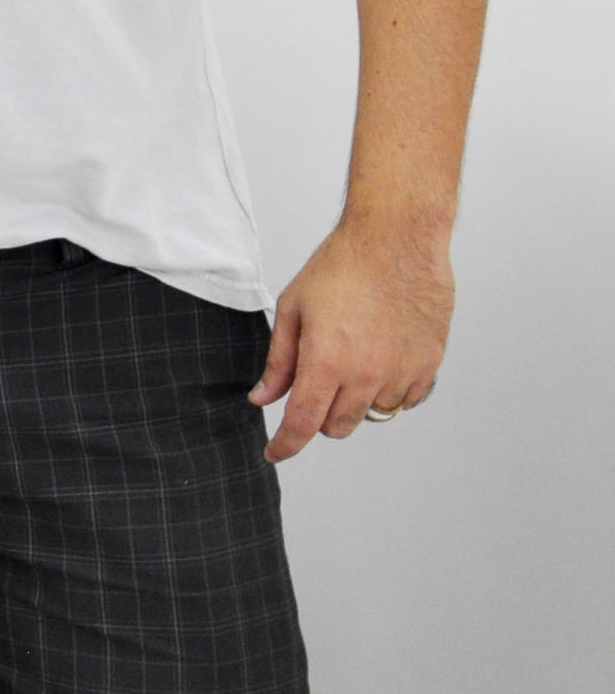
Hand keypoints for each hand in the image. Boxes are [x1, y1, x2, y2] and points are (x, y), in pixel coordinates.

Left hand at [253, 212, 454, 461]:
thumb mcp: (294, 309)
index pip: (303, 423)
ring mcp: (402, 372)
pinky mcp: (430, 365)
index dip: (286, 445)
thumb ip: (279, 361)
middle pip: (337, 426)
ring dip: (356, 402)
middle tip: (315, 384)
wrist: (396, 240)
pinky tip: (380, 361)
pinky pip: (406, 401)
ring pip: (373, 415)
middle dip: (319, 416)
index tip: (276, 453)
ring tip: (351, 359)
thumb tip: (263, 398)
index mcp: (327, 361)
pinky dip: (389, 392)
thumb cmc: (341, 266)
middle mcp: (367, 375)